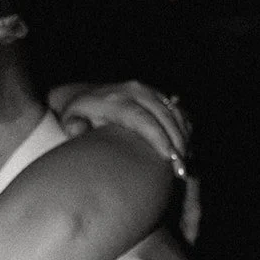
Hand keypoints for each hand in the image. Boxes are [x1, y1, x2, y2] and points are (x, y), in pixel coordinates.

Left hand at [51, 81, 191, 166]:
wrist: (84, 93)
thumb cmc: (78, 114)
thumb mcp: (71, 120)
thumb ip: (74, 127)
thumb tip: (78, 130)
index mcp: (115, 99)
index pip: (142, 119)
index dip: (157, 138)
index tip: (169, 158)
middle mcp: (134, 91)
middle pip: (163, 116)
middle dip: (176, 142)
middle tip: (182, 168)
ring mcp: (147, 90)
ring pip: (173, 112)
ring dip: (183, 136)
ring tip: (187, 162)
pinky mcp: (155, 94)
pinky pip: (176, 110)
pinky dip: (183, 128)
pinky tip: (188, 148)